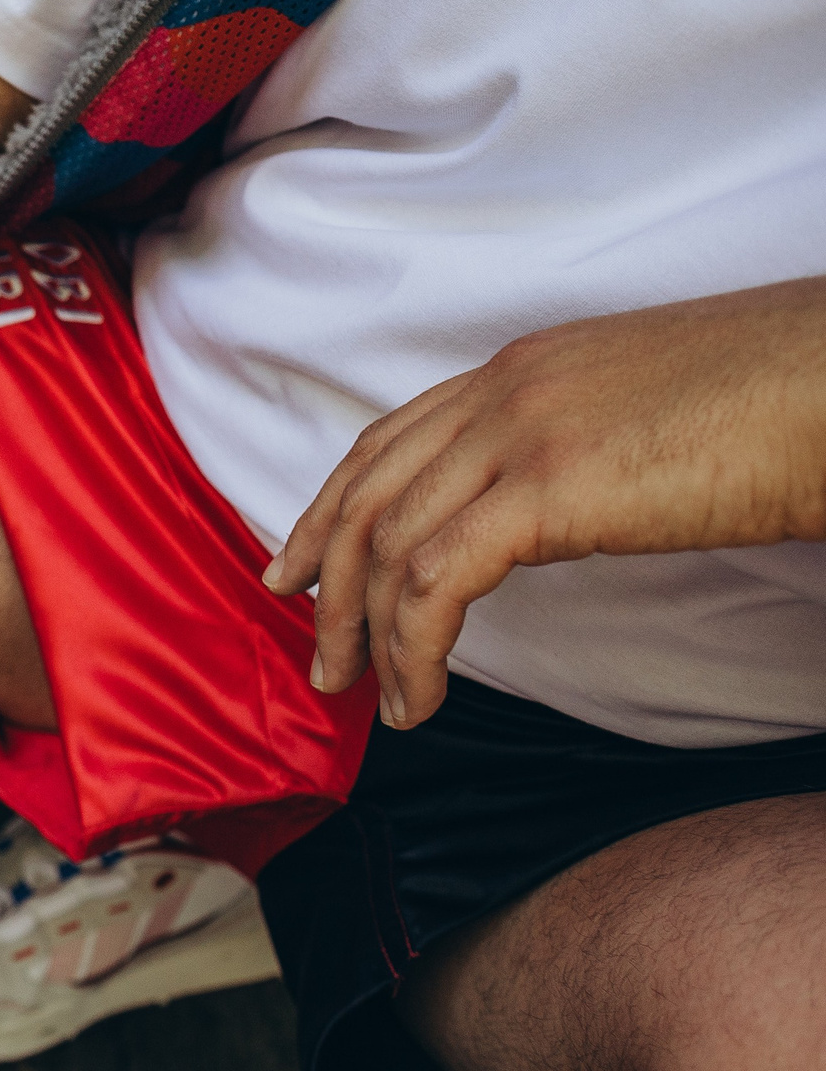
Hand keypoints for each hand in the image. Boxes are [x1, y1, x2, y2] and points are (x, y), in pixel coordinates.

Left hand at [264, 277, 825, 727]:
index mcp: (523, 370)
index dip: (327, 512)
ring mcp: (523, 432)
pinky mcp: (551, 487)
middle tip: (320, 660)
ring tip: (380, 701)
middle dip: (326, 583)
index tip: (294, 572)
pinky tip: (422, 696)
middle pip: (368, 493)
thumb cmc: (780, 409)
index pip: (386, 442)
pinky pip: (437, 581)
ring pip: (392, 544)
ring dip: (372, 636)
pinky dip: (415, 649)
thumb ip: (572, 453)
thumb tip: (546, 514)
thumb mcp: (642, 417)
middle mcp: (506, 390)